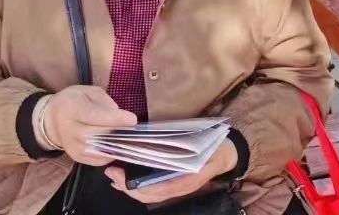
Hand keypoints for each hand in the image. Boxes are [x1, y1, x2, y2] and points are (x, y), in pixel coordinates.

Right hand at [42, 86, 138, 166]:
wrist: (52, 120)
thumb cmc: (73, 102)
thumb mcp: (88, 91)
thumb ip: (104, 101)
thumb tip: (118, 115)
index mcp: (72, 108)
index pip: (95, 116)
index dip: (115, 119)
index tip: (132, 119)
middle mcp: (70, 130)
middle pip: (98, 135)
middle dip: (118, 132)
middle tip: (132, 128)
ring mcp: (72, 147)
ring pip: (100, 150)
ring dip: (117, 145)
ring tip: (127, 137)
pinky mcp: (77, 158)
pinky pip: (99, 160)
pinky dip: (111, 153)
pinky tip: (116, 145)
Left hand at [103, 140, 236, 203]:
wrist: (228, 154)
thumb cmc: (214, 147)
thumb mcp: (203, 145)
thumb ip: (185, 148)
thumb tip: (159, 143)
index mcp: (185, 179)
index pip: (155, 190)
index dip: (135, 186)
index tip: (119, 175)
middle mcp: (179, 187)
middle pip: (148, 195)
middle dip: (127, 188)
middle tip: (110, 172)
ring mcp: (176, 188)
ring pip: (149, 195)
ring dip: (130, 188)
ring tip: (114, 176)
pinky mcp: (174, 184)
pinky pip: (153, 190)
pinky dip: (138, 186)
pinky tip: (128, 178)